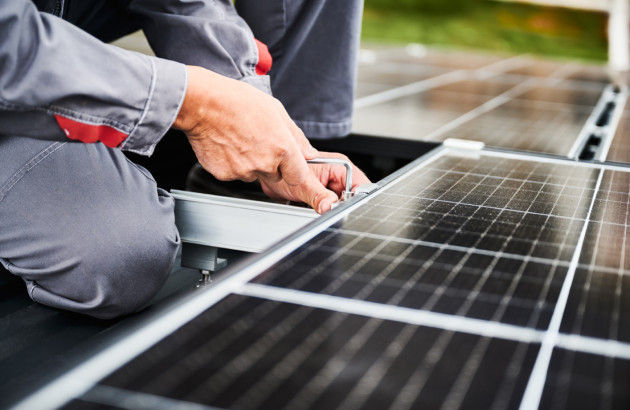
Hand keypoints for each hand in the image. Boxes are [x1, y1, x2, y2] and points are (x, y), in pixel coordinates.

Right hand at [173, 66, 355, 212]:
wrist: (203, 104)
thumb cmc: (237, 102)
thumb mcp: (276, 111)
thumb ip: (296, 136)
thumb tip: (309, 152)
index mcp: (282, 147)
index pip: (301, 176)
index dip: (298, 173)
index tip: (303, 181)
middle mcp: (265, 162)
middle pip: (276, 175)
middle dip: (272, 164)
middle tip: (258, 142)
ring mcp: (245, 171)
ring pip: (255, 174)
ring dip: (251, 163)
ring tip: (240, 139)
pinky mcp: (226, 175)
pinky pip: (235, 175)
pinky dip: (233, 164)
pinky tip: (227, 145)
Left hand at [260, 151, 369, 211]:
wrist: (271, 175)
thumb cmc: (284, 169)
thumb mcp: (302, 184)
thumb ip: (318, 195)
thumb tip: (330, 206)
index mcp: (340, 167)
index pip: (360, 185)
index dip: (356, 198)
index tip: (345, 209)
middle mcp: (338, 177)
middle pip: (351, 199)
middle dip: (340, 208)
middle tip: (324, 208)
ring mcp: (331, 188)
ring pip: (340, 207)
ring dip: (328, 211)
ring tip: (313, 205)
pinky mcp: (324, 198)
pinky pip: (329, 210)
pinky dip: (321, 213)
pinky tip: (310, 209)